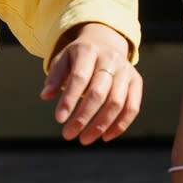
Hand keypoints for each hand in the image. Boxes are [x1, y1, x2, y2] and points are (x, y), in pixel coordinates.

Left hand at [40, 23, 139, 143]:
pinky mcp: (136, 82)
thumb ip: (54, 77)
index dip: (69, 99)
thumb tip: (45, 96)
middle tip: (68, 134)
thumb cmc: (79, 56)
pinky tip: (105, 137)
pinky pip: (132, 107)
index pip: (79, 77)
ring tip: (84, 139)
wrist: (105, 42)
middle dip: (83, 117)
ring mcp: (126, 70)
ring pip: (116, 103)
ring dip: (100, 125)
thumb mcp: (63, 60)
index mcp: (89, 51)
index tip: (59, 119)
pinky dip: (120, 125)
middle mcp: (111, 59)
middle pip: (98, 93)